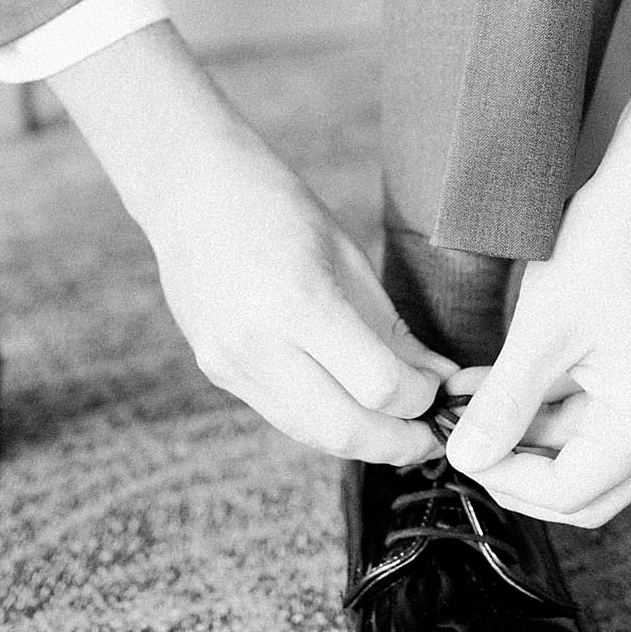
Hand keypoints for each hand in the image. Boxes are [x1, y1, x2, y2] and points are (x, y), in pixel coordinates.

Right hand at [149, 130, 453, 464]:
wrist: (188, 186)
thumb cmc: (276, 204)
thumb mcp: (346, 254)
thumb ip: (391, 327)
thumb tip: (439, 381)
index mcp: (300, 302)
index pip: (378, 386)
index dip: (422, 401)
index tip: (442, 391)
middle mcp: (259, 344)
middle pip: (345, 431)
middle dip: (399, 445)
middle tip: (432, 436)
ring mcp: (229, 363)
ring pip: (310, 433)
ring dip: (362, 441)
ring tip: (398, 427)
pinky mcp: (215, 370)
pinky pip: (282, 414)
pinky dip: (323, 418)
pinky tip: (349, 403)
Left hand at [443, 165, 630, 525]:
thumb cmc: (608, 246)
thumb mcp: (543, 330)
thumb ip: (504, 403)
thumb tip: (464, 458)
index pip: (571, 493)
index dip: (506, 480)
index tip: (458, 449)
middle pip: (585, 489)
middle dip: (518, 470)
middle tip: (463, 438)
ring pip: (585, 455)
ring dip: (527, 436)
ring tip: (466, 399)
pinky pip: (595, 418)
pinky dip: (548, 408)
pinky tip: (498, 381)